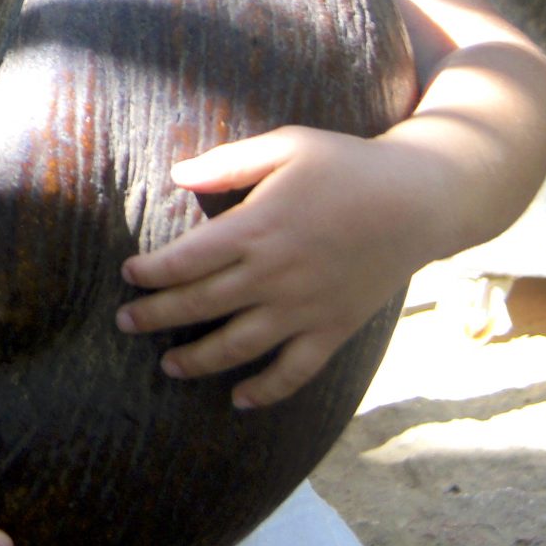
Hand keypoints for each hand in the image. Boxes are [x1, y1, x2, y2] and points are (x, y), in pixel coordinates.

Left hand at [116, 125, 438, 407]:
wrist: (420, 199)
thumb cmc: (348, 164)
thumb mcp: (287, 145)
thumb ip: (229, 163)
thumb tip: (177, 175)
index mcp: (257, 229)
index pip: (185, 260)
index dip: (151, 272)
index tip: (128, 275)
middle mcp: (274, 275)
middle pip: (200, 305)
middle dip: (156, 317)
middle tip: (126, 323)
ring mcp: (304, 308)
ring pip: (238, 346)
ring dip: (198, 360)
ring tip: (169, 367)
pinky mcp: (334, 328)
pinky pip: (295, 370)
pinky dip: (267, 391)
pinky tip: (240, 400)